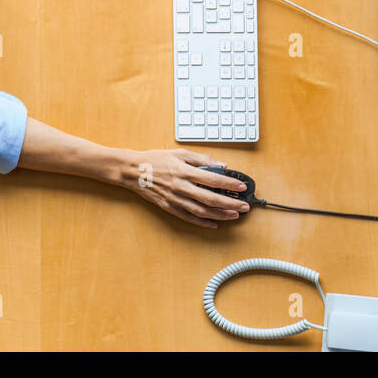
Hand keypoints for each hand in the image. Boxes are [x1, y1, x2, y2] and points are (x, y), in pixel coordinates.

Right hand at [118, 148, 249, 227]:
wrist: (133, 171)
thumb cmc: (156, 160)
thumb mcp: (179, 153)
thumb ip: (201, 159)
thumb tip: (221, 165)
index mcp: (184, 171)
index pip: (213, 179)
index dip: (229, 184)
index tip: (242, 187)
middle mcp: (181, 187)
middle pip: (211, 198)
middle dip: (230, 203)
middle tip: (244, 206)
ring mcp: (175, 199)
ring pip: (202, 211)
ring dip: (220, 214)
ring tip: (234, 215)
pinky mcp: (169, 208)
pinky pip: (189, 218)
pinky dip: (203, 222)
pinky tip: (214, 223)